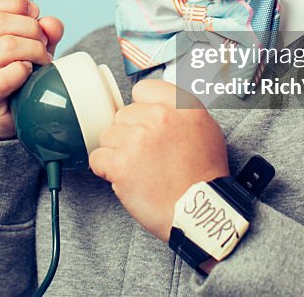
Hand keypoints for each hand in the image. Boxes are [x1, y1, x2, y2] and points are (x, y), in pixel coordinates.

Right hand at [0, 0, 63, 139]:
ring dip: (33, 51)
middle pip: (1, 21)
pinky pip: (8, 74)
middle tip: (42, 47)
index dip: (16, 3)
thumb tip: (51, 24)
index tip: (34, 15)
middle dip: (32, 30)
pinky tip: (27, 74)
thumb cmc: (12, 78)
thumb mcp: (28, 48)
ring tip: (40, 63)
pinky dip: (24, 71)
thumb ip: (43, 32)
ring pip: (7, 45)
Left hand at [89, 79, 228, 241]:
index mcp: (181, 106)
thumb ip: (179, 110)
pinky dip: (107, 169)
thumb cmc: (204, 176)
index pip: (142, 91)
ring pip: (108, 135)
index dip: (142, 109)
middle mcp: (159, 118)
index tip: (145, 123)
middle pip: (122, 114)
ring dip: (117, 151)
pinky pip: (98, 158)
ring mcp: (137, 140)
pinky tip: (125, 177)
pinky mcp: (121, 164)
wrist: (200, 212)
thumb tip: (156, 105)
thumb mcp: (205, 129)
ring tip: (138, 168)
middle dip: (129, 133)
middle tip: (145, 154)